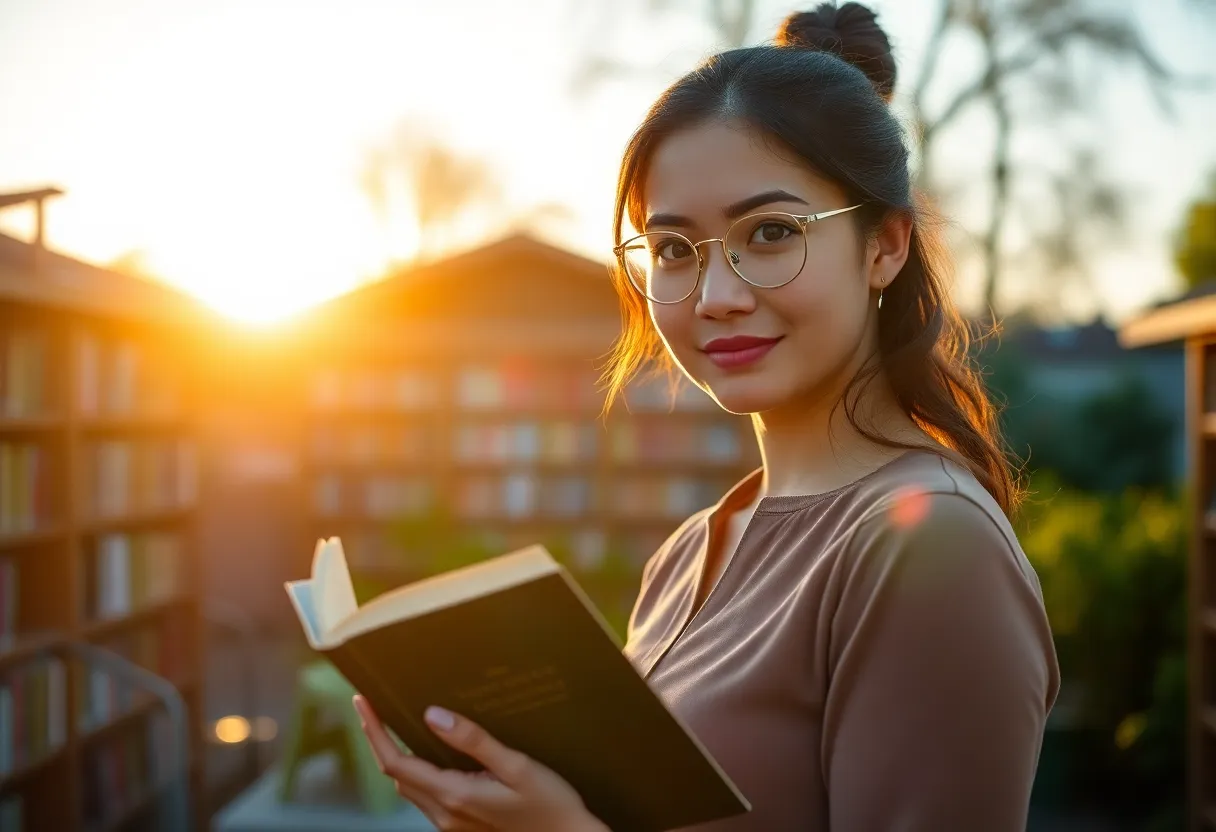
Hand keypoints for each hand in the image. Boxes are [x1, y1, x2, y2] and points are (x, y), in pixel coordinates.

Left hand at [353, 695, 609, 831]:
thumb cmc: (550, 803)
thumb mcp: (516, 765)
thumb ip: (473, 740)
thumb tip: (432, 715)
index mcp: (454, 795)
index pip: (396, 762)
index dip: (374, 731)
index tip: (362, 702)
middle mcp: (445, 813)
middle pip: (396, 774)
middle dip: (379, 739)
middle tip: (373, 705)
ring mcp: (451, 823)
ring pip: (410, 786)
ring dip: (396, 756)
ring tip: (393, 723)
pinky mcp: (460, 825)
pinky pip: (426, 795)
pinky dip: (416, 770)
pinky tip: (428, 751)